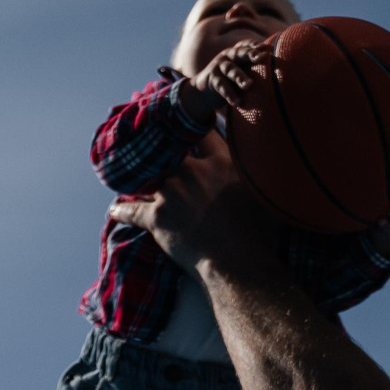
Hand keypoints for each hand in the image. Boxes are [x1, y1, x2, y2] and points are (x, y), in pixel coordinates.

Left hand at [107, 132, 283, 275]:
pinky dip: (121, 210)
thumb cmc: (260, 236)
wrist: (239, 264)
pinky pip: (131, 210)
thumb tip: (275, 170)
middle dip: (163, 146)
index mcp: (223, 163)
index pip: (205, 134)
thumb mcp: (267, 197)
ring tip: (128, 174)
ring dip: (139, 177)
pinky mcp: (155, 216)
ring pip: (147, 177)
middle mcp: (193, 171)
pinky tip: (114, 209)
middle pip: (171, 149)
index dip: (195, 128)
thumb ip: (260, 178)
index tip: (188, 125)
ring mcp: (171, 192)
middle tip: (152, 138)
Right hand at [187, 41, 268, 121]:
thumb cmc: (231, 79)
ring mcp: (218, 67)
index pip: (246, 45)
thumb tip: (286, 71)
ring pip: (230, 70)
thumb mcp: (241, 69)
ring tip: (248, 85)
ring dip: (239, 77)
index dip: (255, 45)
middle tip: (261, 57)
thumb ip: (255, 67)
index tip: (267, 48)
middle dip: (250, 54)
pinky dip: (229, 94)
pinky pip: (221, 86)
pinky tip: (237, 102)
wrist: (204, 90)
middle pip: (239, 53)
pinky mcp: (212, 80)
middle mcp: (228, 56)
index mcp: (237, 52)